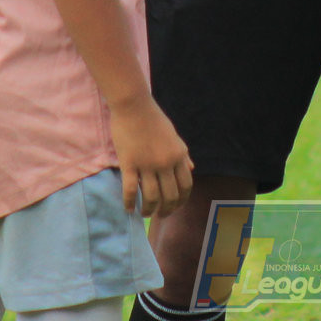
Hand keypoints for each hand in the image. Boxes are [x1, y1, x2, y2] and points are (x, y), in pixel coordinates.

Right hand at [110, 97, 192, 217]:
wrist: (133, 105)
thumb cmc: (154, 119)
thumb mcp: (174, 137)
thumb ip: (183, 154)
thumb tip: (192, 169)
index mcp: (179, 156)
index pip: (185, 186)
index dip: (181, 201)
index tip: (174, 208)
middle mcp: (166, 163)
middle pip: (170, 196)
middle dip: (166, 210)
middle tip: (159, 215)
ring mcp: (147, 164)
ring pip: (151, 197)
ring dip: (148, 210)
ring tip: (144, 214)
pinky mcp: (129, 163)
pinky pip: (131, 189)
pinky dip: (130, 202)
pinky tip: (128, 209)